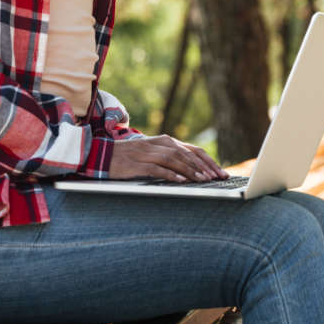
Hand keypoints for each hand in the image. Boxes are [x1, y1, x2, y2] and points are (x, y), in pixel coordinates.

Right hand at [109, 135, 228, 182]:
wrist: (102, 155)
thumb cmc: (130, 157)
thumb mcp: (153, 153)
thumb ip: (170, 157)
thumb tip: (193, 171)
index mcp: (165, 141)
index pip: (193, 150)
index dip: (208, 161)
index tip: (220, 173)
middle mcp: (159, 144)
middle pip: (187, 154)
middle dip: (204, 167)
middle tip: (217, 178)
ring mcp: (147, 153)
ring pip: (174, 160)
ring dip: (190, 170)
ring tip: (203, 180)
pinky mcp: (137, 164)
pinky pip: (157, 169)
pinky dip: (170, 175)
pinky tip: (181, 182)